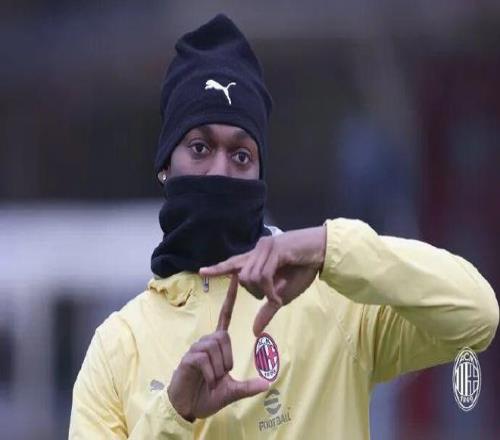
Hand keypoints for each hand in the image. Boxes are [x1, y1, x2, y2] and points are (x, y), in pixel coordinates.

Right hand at [167, 274, 268, 421]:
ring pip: (214, 348)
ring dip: (218, 368)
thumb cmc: (207, 395)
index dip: (230, 298)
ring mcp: (195, 350)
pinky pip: (204, 360)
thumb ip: (248, 387)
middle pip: (223, 337)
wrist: (187, 408)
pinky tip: (206, 381)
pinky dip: (210, 374)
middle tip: (220, 376)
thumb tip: (267, 383)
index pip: (224, 316)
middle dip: (227, 360)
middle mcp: (206, 342)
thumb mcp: (232, 392)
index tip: (235, 277)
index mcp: (217, 344)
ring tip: (212, 379)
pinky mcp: (188, 359)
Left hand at [199, 226, 325, 335]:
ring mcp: (265, 248)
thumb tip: (255, 332)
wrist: (322, 253)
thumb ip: (266, 310)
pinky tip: (279, 293)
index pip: (233, 263)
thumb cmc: (303, 270)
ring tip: (279, 291)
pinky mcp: (274, 249)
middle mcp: (257, 250)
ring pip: (250, 277)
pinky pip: (263, 276)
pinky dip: (269, 289)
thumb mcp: (282, 296)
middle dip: (255, 292)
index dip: (218, 269)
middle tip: (273, 294)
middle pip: (242, 278)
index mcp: (257, 258)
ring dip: (264, 291)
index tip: (202, 272)